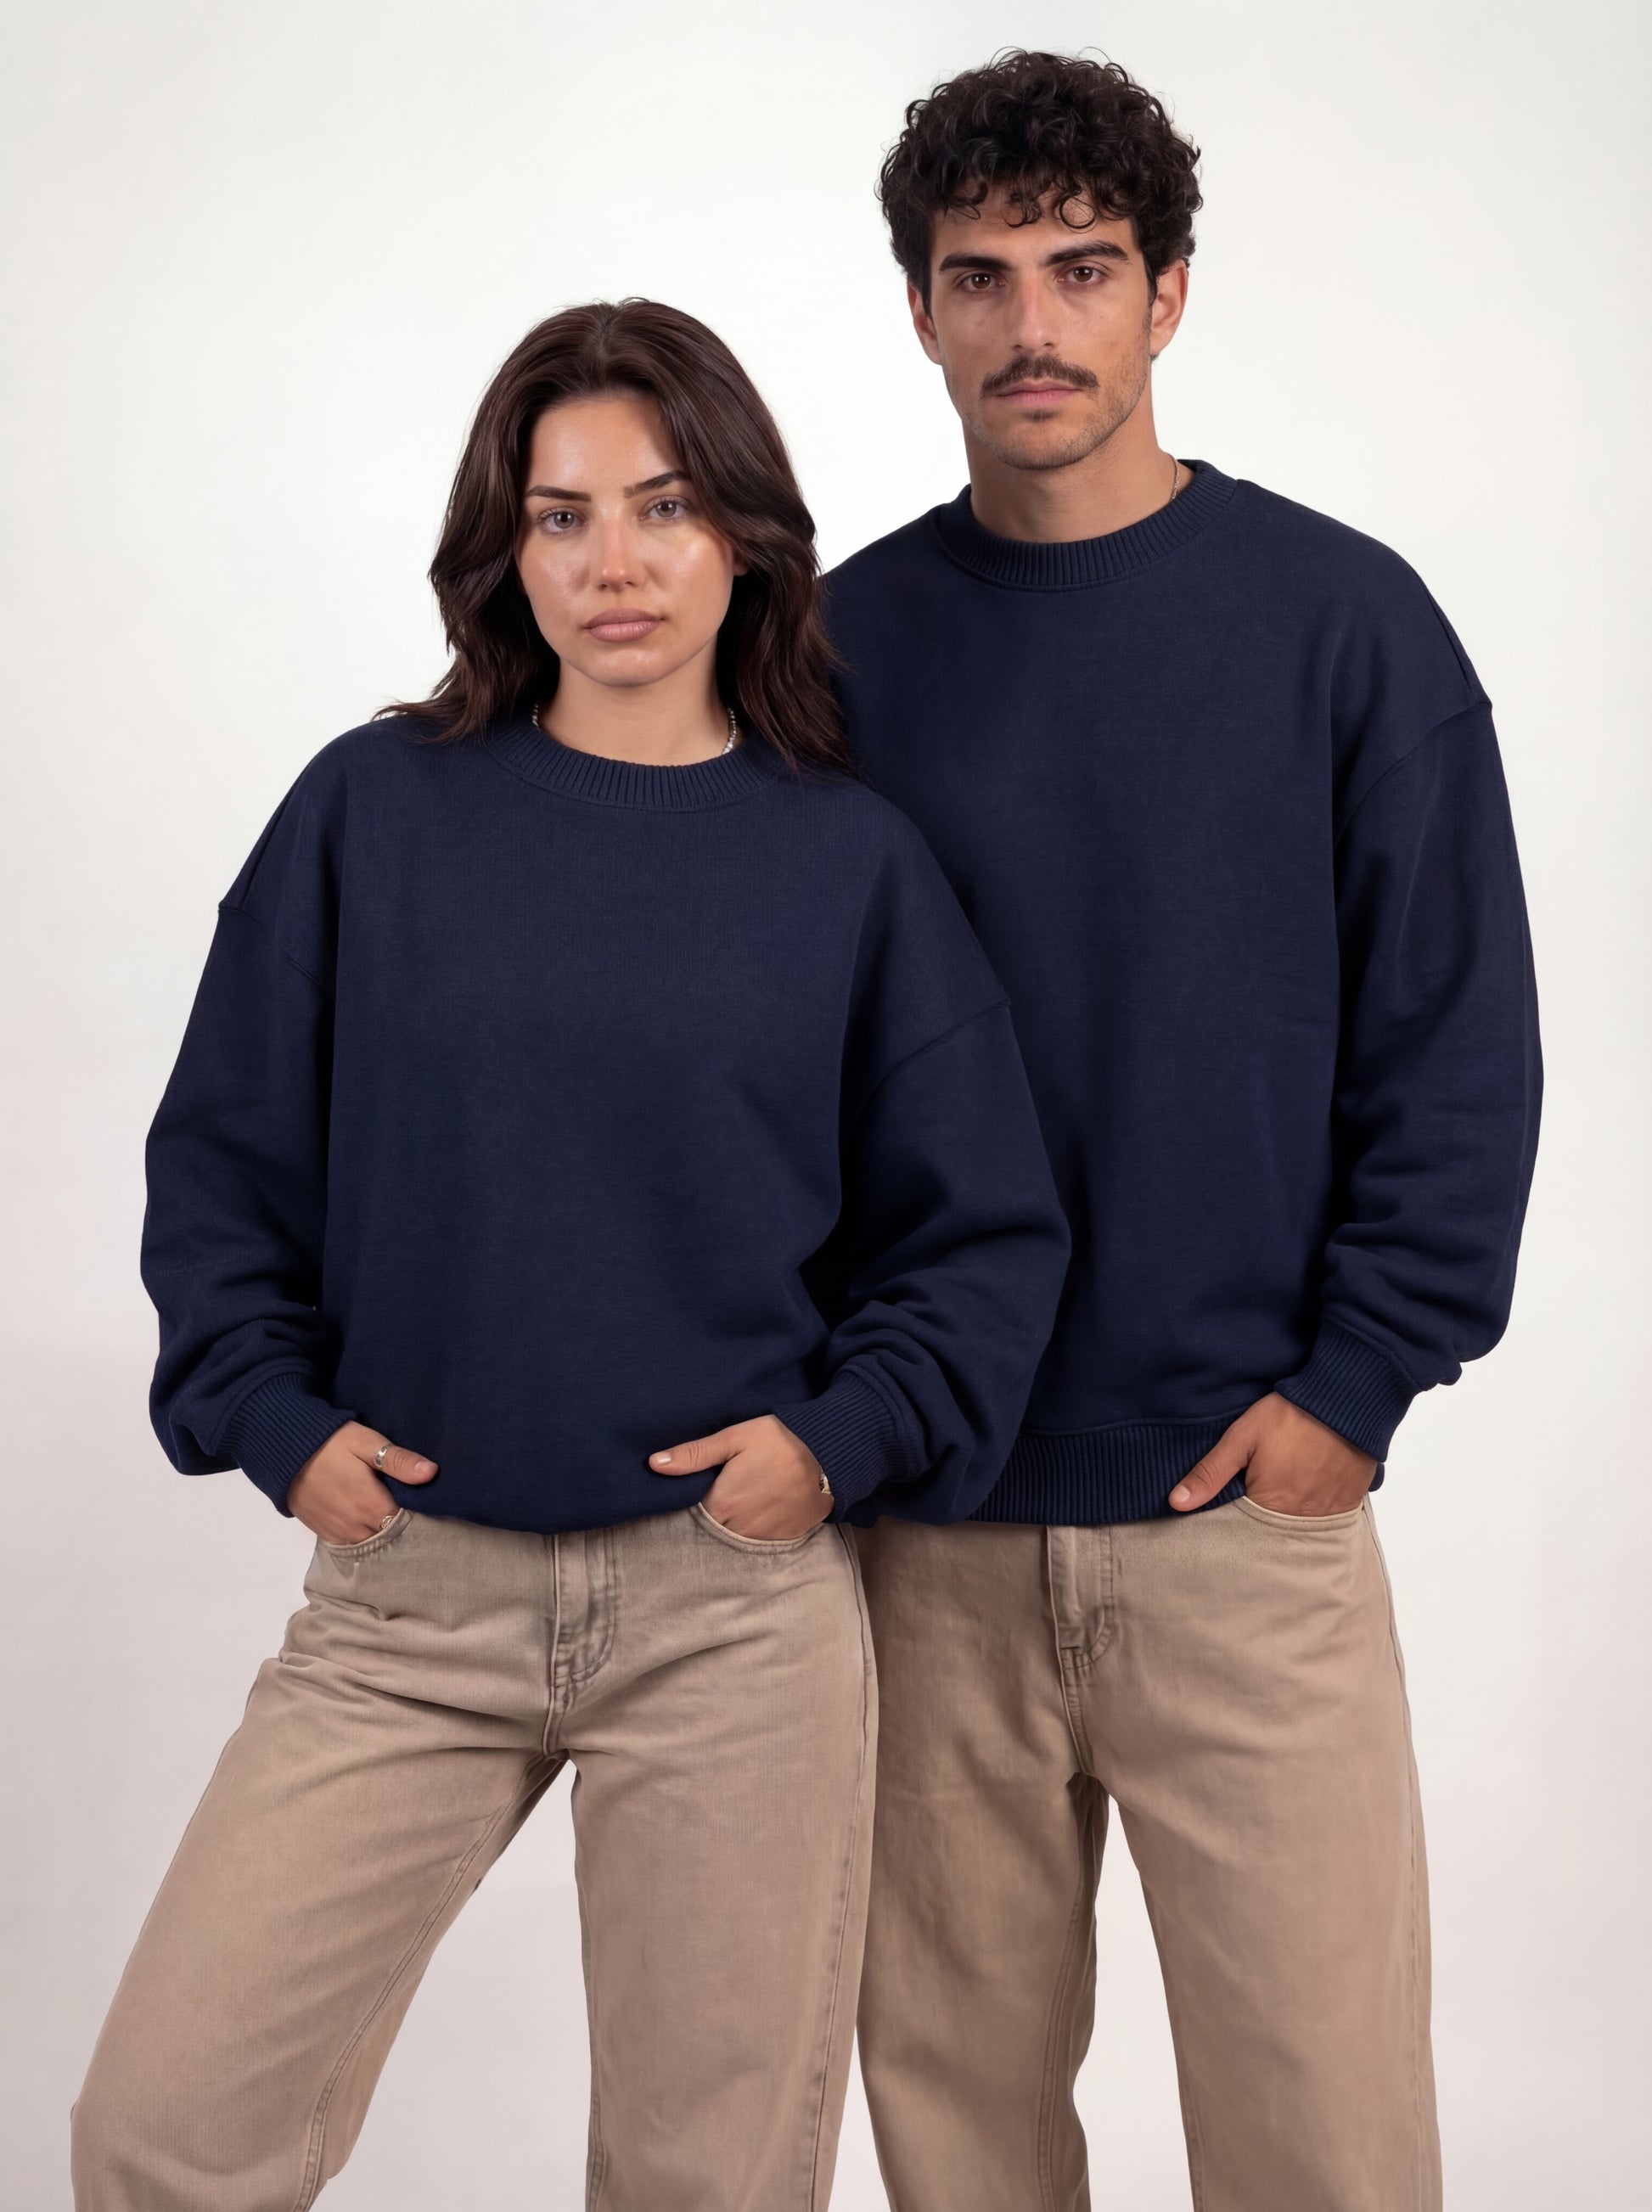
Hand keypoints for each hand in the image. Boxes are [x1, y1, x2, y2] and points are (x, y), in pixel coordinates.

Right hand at [287, 1421, 438, 1543]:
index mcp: (369, 1505)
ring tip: (382, 1510)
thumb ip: (397, 1461)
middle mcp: (353, 1526)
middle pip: (386, 1534)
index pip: (403, 1522)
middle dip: (396, 1524)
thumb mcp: (366, 1443)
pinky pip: (347, 1542)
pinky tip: (363, 1519)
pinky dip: (358, 1535)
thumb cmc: (329, 1442)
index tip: (419, 1501)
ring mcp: (335, 1531)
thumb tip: (431, 1473)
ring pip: (367, 1541)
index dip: (414, 1513)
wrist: (283, 1450)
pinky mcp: (320, 1531)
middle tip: (401, 1503)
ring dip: (377, 1531)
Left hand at [650, 1416, 831, 1539]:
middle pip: (713, 1532)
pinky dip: (758, 1530)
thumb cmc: (779, 1439)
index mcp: (722, 1505)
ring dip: (734, 1527)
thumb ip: (694, 1454)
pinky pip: (763, 1541)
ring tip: (741, 1504)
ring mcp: (765, 1537)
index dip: (689, 1506)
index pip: (691, 1517)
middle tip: (720, 1496)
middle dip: (711, 1519)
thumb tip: (653, 1464)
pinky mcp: (787, 1538)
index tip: (692, 1495)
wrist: (832, 1452)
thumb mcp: (734, 1437)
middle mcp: (740, 1530)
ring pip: (737, 1539)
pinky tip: (762, 1511)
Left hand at [1168, 1392, 1375, 1516]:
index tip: (1233, 1498)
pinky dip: (1312, 1508)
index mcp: (1269, 1505)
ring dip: (1286, 1514)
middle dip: (1259, 1516)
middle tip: (1260, 1486)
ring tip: (1284, 1486)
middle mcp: (1299, 1519)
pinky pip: (1323, 1519)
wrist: (1347, 1400)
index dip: (1234, 1513)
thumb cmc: (1291, 1415)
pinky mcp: (1347, 1505)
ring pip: (1296, 1526)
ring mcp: (1327, 1514)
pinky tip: (1306, 1487)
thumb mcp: (1242, 1437)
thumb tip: (1176, 1503)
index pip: (1241, 1528)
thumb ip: (1210, 1473)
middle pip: (1270, 1530)